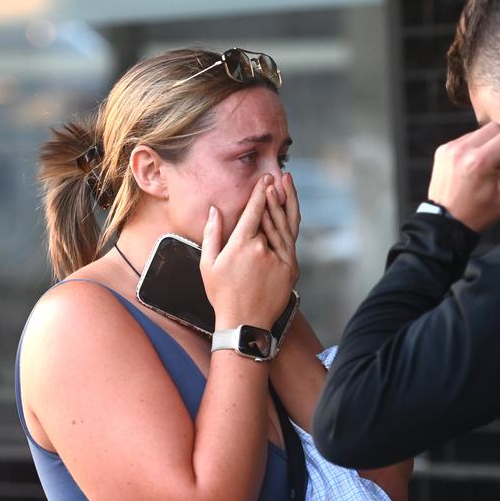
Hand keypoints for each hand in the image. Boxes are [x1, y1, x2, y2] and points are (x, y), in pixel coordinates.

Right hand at [201, 174, 298, 329]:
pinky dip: (291, 225)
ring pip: (285, 225)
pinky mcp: (291, 269)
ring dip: (286, 204)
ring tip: (286, 187)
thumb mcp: (208, 264)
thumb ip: (212, 234)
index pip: (254, 211)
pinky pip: (291, 241)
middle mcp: (263, 248)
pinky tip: (289, 214)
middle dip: (275, 193)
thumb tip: (215, 210)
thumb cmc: (222, 294)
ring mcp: (280, 258)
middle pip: (272, 215)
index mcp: (241, 245)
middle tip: (279, 176)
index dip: (261, 192)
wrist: (245, 324)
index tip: (265, 178)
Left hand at [427, 122, 499, 231]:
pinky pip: (465, 139)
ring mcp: (450, 148)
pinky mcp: (442, 150)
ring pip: (480, 132)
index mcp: (480, 161)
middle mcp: (463, 150)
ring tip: (491, 163)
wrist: (447, 222)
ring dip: (490, 143)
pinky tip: (476, 164)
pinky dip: (475, 147)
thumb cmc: (477, 212)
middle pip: (494, 128)